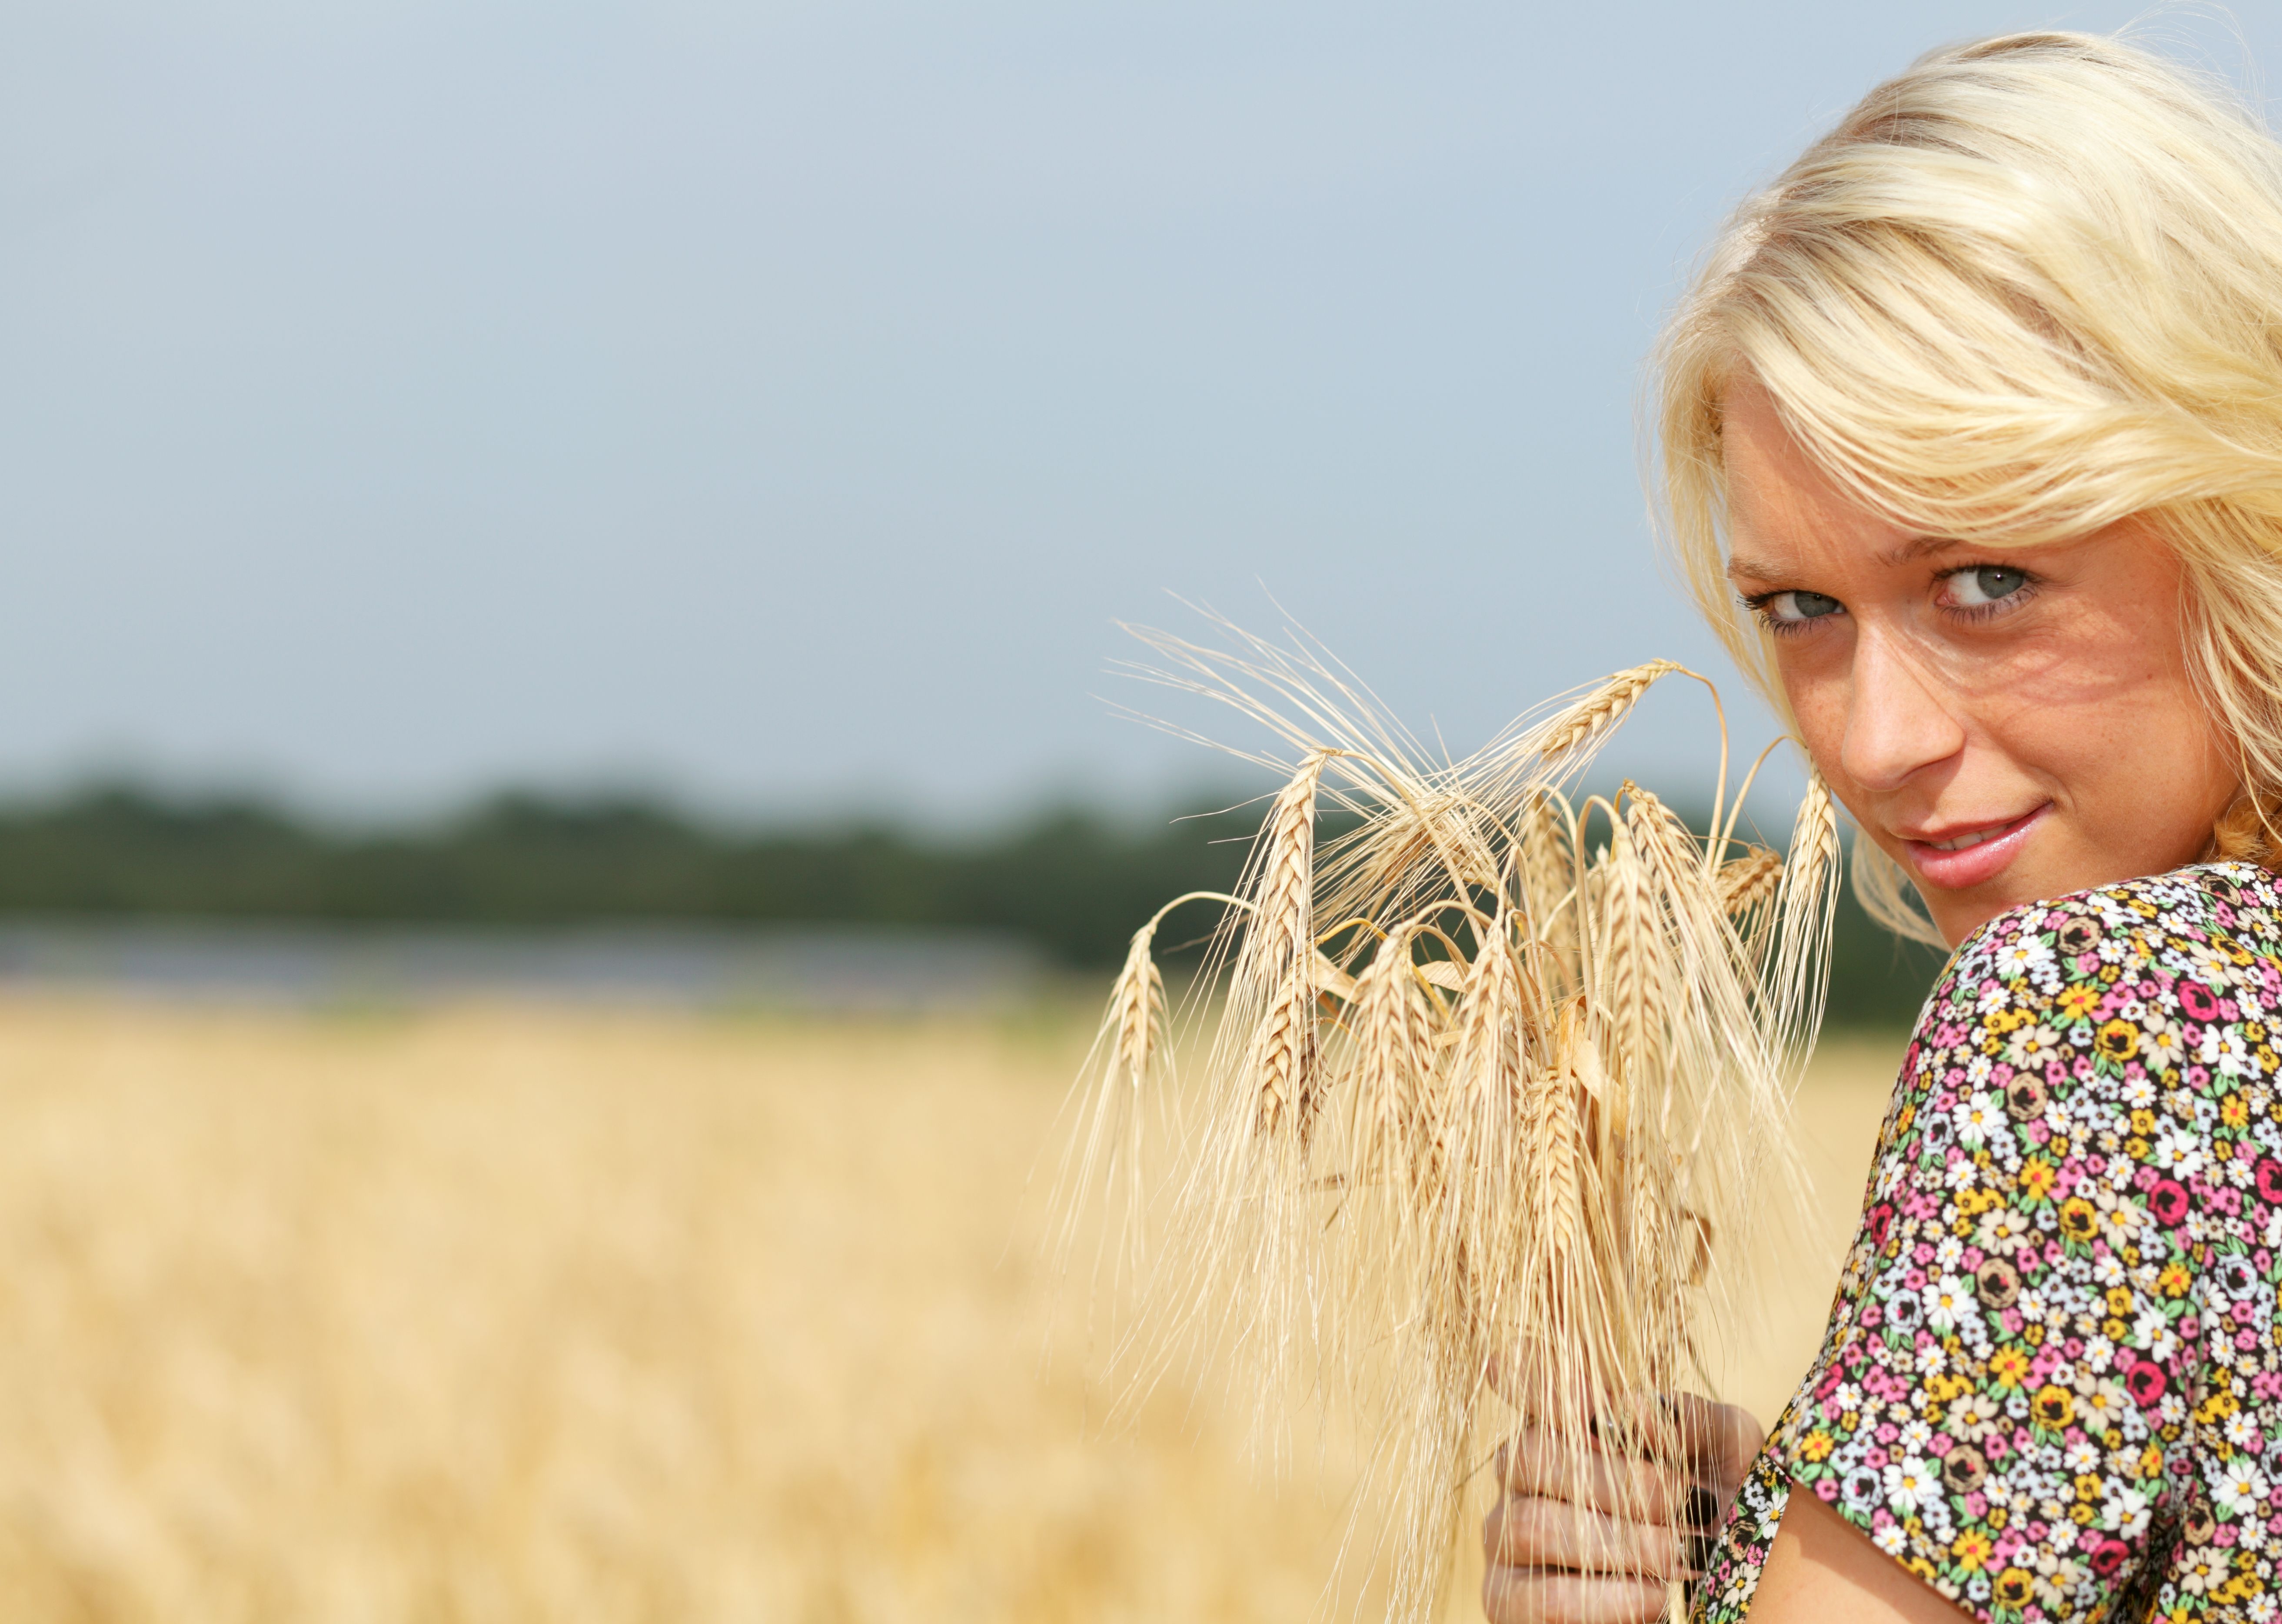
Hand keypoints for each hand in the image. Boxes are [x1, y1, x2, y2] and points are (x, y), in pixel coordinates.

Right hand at [1481, 1393, 1763, 1623]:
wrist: (1733, 1593)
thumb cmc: (1720, 1508)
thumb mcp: (1727, 1452)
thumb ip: (1688, 1419)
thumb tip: (1631, 1407)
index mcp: (1566, 1425)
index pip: (1525, 1384)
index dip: (1538, 1380)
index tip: (1590, 1395)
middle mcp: (1524, 1475)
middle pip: (1529, 1454)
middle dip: (1616, 1481)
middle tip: (1681, 1501)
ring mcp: (1508, 1540)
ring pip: (1532, 1525)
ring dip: (1619, 1544)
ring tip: (1679, 1556)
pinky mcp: (1511, 1602)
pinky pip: (1543, 1598)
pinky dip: (1608, 1597)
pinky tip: (1655, 1595)